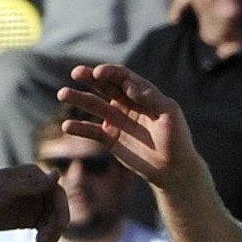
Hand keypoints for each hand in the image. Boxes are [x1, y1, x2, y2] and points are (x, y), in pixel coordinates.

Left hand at [0, 164, 65, 241]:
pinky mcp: (29, 218)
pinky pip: (44, 230)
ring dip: (50, 237)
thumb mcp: (7, 191)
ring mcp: (34, 204)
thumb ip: (33, 186)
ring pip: (53, 222)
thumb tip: (58, 174)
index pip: (57, 194)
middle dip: (55, 227)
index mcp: (34, 177)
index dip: (62, 211)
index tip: (58, 228)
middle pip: (58, 210)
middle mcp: (38, 189)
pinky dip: (44, 241)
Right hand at [57, 63, 207, 192]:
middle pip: (104, 86)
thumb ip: (150, 98)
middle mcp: (126, 103)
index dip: (110, 72)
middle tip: (76, 72)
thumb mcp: (170, 114)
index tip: (98, 73)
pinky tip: (67, 126)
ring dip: (78, 98)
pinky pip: (91, 130)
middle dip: (89, 77)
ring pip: (93, 105)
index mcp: (142, 94)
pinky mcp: (109, 138)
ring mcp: (116, 120)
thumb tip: (128, 86)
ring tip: (64, 94)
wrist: (173, 169)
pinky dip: (79, 127)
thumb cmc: (177, 139)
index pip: (122, 77)